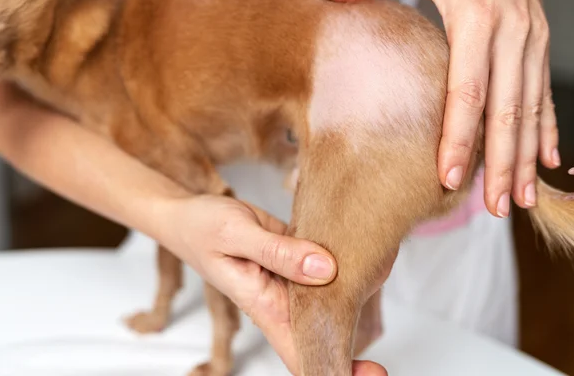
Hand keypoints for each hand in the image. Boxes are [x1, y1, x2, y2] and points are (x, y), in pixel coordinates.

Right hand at [162, 194, 387, 375]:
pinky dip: (341, 264)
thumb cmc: (200, 228)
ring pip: (328, 298)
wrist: (187, 213)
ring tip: (382, 275)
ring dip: (354, 295)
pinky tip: (363, 251)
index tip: (374, 370)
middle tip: (386, 338)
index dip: (339, 371)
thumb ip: (278, 252)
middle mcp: (281, 300)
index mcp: (265, 306)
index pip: (304, 357)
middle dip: (357, 339)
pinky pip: (322, 266)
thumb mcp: (236, 233)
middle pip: (324, 333)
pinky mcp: (293, 257)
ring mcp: (289, 279)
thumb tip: (326, 269)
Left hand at [311, 0, 560, 217]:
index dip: (459, 135)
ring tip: (516, 200)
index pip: (467, 87)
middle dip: (499, 163)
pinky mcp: (539, 46)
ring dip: (524, 158)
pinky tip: (542, 164)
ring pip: (530, 110)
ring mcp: (530, 42)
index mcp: (475, 16)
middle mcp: (510, 34)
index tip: (447, 175)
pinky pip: (544, 95)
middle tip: (491, 207)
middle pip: (505, 110)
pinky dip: (544, 131)